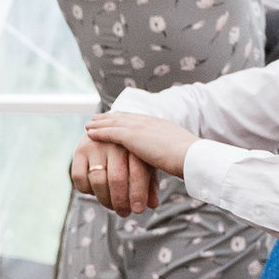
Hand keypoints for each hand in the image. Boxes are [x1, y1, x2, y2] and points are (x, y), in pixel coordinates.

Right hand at [69, 136, 160, 215]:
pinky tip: (93, 193)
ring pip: (98, 181)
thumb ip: (149, 182)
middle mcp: (114, 143)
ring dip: (105, 200)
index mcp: (135, 144)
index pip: (138, 172)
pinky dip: (86, 189)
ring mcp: (96, 146)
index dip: (138, 194)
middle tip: (124, 213)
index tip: (139, 210)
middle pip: (117, 179)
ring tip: (112, 207)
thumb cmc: (132, 151)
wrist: (110, 127)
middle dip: (121, 201)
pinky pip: (79, 177)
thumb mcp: (144, 162)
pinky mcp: (80, 150)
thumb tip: (152, 205)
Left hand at [81, 110, 196, 174]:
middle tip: (97, 118)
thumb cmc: (189, 159)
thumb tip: (169, 161)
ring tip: (89, 125)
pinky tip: (90, 134)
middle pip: (124, 117)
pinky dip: (99, 132)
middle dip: (109, 117)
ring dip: (100, 123)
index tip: (116, 118)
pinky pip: (111, 132)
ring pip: (114, 123)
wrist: (190, 156)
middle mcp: (149, 122)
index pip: (138, 119)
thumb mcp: (177, 152)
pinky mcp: (132, 136)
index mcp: (161, 125)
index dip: (125, 119)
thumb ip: (169, 153)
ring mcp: (140, 127)